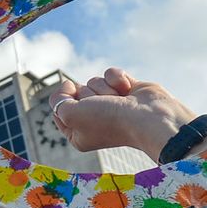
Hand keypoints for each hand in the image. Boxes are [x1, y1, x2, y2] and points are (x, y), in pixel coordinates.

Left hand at [49, 67, 206, 162]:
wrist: (149, 117)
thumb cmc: (109, 121)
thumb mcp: (70, 115)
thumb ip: (58, 101)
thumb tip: (67, 86)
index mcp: (78, 134)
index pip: (58, 109)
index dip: (64, 100)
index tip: (76, 102)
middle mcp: (93, 120)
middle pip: (76, 92)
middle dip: (89, 94)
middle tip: (103, 106)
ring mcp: (110, 105)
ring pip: (94, 81)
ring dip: (105, 88)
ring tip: (119, 101)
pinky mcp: (124, 91)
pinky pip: (110, 74)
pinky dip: (118, 79)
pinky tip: (128, 90)